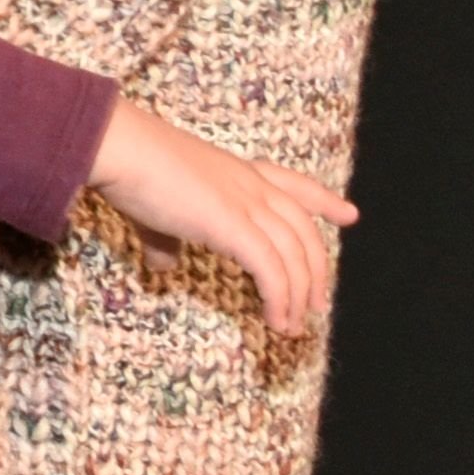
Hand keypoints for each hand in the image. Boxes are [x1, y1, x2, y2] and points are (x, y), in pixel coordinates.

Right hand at [87, 99, 357, 338]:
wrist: (123, 149)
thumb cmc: (133, 169)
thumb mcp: (156, 208)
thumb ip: (166, 240)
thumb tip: (163, 267)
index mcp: (238, 172)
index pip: (293, 185)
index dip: (324, 201)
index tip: (350, 215)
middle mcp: (251, 185)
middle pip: (302, 230)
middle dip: (316, 269)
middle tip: (318, 304)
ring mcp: (247, 204)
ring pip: (292, 255)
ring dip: (298, 294)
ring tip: (293, 325)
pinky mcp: (234, 225)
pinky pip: (271, 269)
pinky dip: (279, 298)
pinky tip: (275, 320)